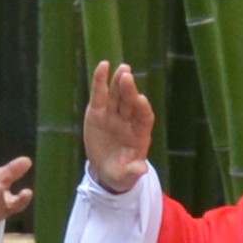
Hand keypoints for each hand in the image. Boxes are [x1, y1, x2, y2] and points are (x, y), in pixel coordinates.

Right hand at [79, 59, 156, 195]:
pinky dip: (100, 81)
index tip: (141, 100)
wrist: (106, 169)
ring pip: (117, 95)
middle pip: (130, 102)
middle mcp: (128, 121)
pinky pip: (99, 95)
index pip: (144, 118)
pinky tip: (103, 66)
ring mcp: (113, 114)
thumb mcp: (126, 176)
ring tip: (122, 68)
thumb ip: (133, 171)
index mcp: (140, 134)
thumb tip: (142, 170)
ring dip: (119, 81)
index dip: (143, 109)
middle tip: (127, 76)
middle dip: (129, 90)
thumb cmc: (121, 173)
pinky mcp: (97, 112)